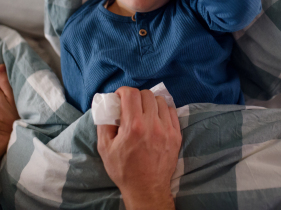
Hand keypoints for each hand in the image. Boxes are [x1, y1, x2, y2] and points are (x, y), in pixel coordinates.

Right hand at [97, 87, 181, 209]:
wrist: (146, 189)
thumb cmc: (124, 170)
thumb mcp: (104, 148)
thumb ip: (104, 124)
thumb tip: (107, 106)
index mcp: (133, 126)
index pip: (131, 93)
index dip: (122, 91)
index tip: (119, 98)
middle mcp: (152, 124)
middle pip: (146, 94)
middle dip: (136, 96)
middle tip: (131, 105)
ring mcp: (167, 129)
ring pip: (160, 101)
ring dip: (150, 102)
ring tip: (144, 112)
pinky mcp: (176, 135)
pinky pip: (171, 111)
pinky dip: (162, 111)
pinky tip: (156, 118)